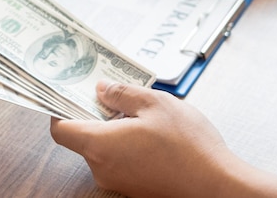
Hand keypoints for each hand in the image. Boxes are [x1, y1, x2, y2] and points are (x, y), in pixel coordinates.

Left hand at [50, 81, 238, 197]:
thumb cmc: (189, 147)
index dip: (61, 109)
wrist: (216, 186)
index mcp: (100, 145)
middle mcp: (102, 168)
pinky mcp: (132, 186)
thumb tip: (101, 90)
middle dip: (94, 113)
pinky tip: (150, 132)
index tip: (71, 92)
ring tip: (141, 112)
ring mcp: (117, 180)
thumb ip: (121, 94)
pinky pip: (118, 159)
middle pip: (82, 136)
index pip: (60, 130)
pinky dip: (125, 143)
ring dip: (113, 127)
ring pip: (102, 147)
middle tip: (112, 93)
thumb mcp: (155, 104)